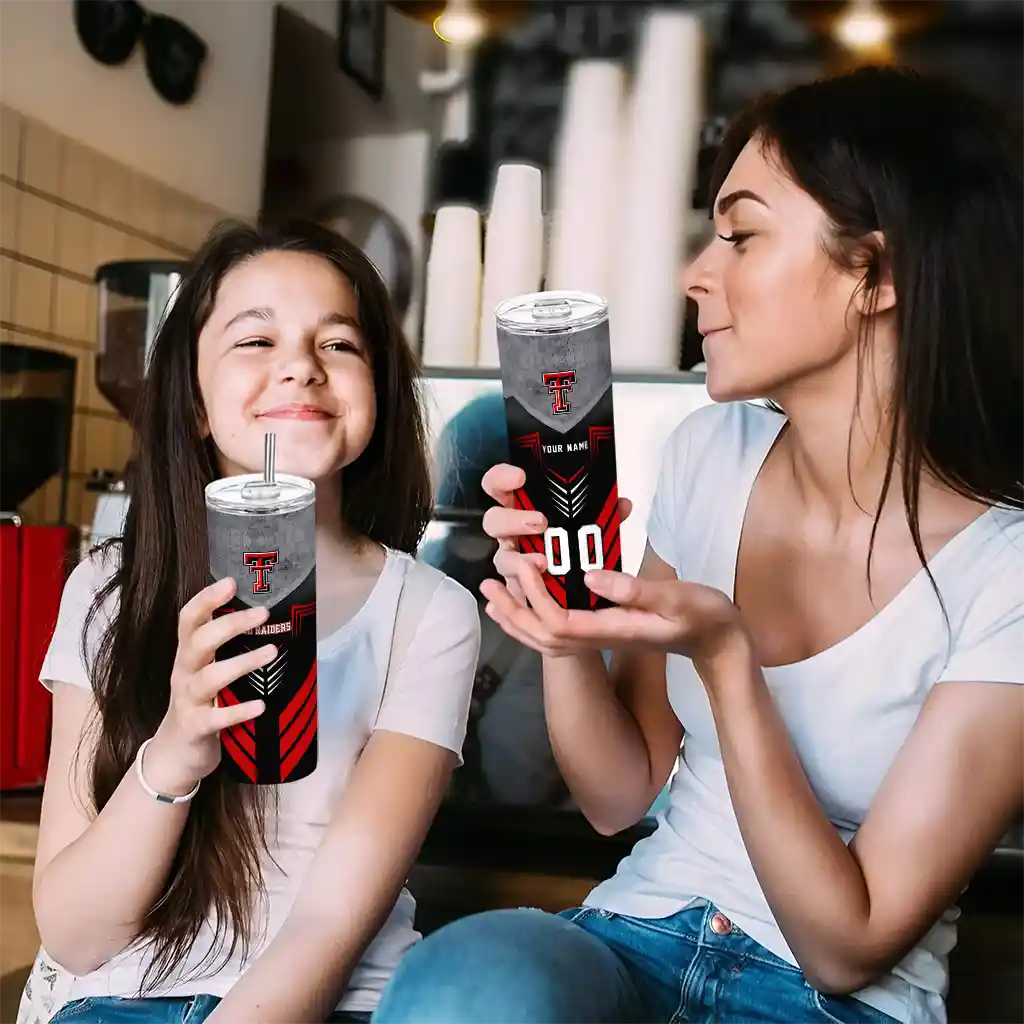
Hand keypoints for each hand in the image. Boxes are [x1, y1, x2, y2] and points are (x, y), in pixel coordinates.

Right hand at [146, 577, 275, 794]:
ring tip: (271, 652)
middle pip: (199, 642)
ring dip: (241, 664)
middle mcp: (184, 673)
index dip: (206, 599)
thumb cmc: (200, 703)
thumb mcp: (206, 670)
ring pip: (209, 678)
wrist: (175, 754)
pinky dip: (237, 711)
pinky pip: (215, 718)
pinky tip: (260, 705)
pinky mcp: (195, 728)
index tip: (231, 581)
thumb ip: (223, 647)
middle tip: (263, 612)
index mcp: (188, 656)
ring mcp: (187, 701)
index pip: (188, 620)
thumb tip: (262, 615)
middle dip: (229, 625)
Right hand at [480, 462, 632, 604]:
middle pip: (493, 522)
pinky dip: (523, 591)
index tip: (520, 477)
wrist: (591, 589)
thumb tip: (622, 505)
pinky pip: (512, 591)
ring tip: (543, 563)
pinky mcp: (518, 591)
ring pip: (502, 559)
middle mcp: (511, 534)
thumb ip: (606, 516)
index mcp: (522, 508)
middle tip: (540, 522)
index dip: (501, 478)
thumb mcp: (597, 528)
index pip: (498, 487)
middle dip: (512, 520)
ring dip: (518, 560)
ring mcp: (512, 563)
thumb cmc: (582, 547)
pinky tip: (536, 590)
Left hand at [482, 557, 747, 670]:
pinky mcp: (604, 632)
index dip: (535, 596)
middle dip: (512, 610)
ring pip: (545, 638)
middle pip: (542, 636)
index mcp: (613, 630)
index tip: (526, 564)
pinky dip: (534, 618)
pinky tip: (526, 600)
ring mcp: (601, 638)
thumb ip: (634, 589)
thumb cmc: (703, 616)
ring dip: (516, 617)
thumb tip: (590, 576)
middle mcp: (601, 639)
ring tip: (493, 593)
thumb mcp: (675, 597)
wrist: (717, 641)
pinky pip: (558, 632)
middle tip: (489, 583)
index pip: (559, 621)